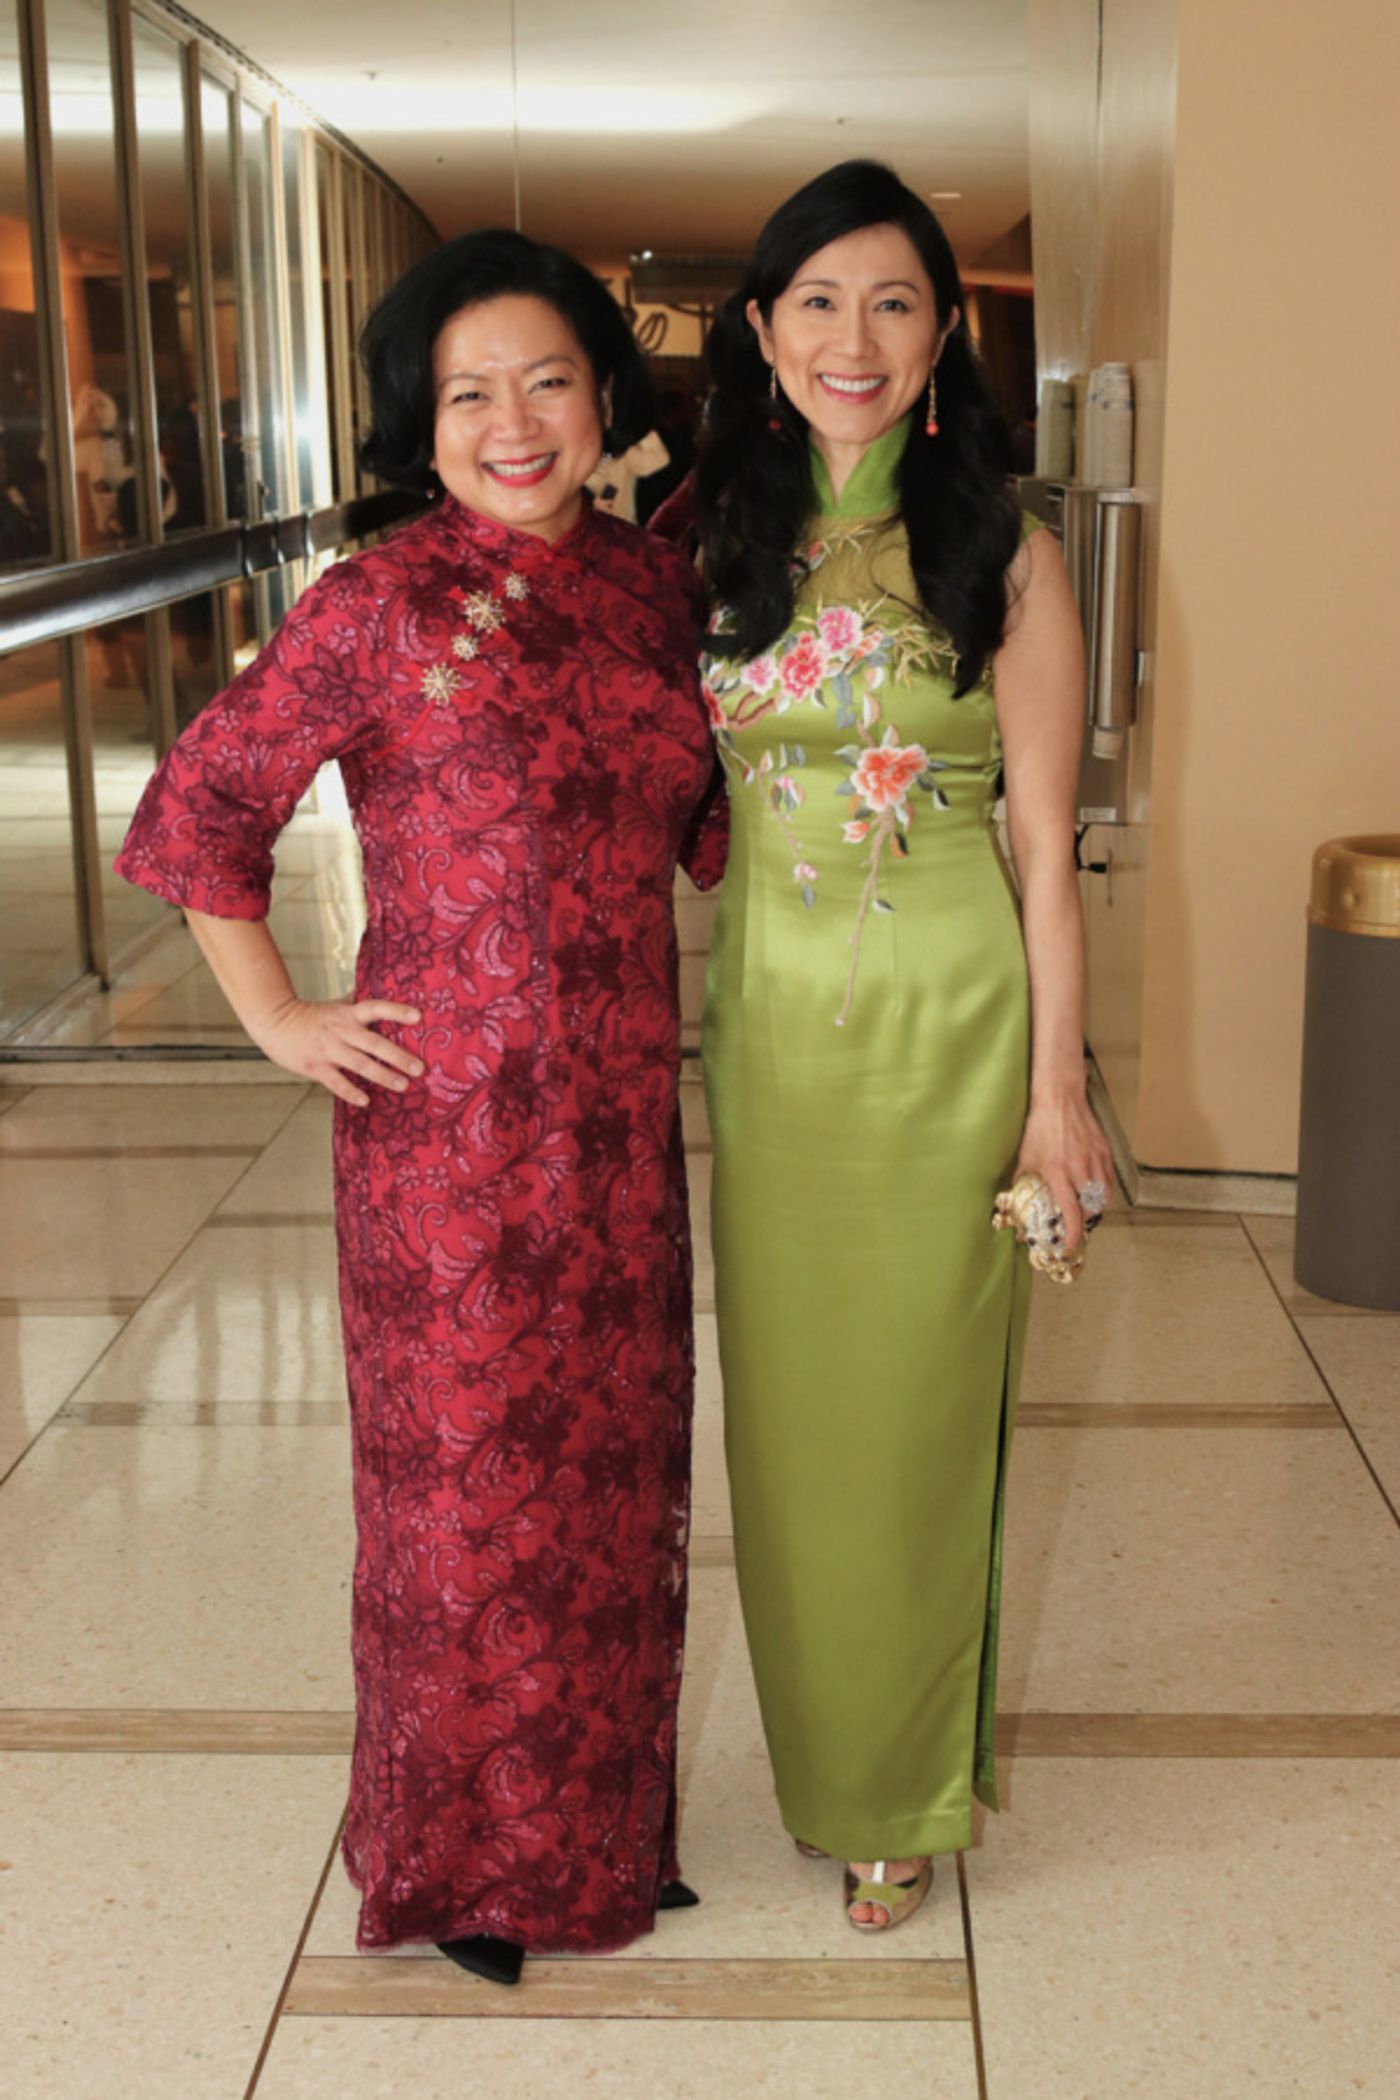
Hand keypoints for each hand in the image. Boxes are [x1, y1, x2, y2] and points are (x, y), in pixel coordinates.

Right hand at [248, 995, 423, 1107]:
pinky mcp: (316, 1067)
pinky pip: (336, 1082)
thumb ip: (357, 1001)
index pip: (376, 1008)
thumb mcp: (335, 1005)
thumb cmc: (311, 1015)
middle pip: (374, 1043)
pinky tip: (365, 1100)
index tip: (418, 1017)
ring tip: (403, 1085)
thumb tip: (378, 985)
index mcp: (348, 1014)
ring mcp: (329, 1049)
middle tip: (419, 1068)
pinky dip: (350, 1091)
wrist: (274, 1022)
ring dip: (382, 1075)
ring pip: (360, 1064)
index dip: (397, 1011)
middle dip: (398, 1056)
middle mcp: (341, 1030)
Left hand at [1014, 1090, 1114, 1252]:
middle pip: (1091, 1208)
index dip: (1072, 1233)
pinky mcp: (1105, 1151)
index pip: (1071, 1211)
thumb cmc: (1040, 1126)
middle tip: (1075, 1223)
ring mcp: (1096, 1159)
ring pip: (1104, 1196)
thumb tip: (1015, 1199)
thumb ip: (1022, 1180)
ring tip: (1084, 1206)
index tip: (1069, 1245)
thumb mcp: (1025, 1156)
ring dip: (1095, 1206)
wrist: (1060, 1098)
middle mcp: (1080, 1167)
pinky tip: (1092, 1187)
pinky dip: (1103, 1189)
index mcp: (1058, 1171)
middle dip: (1083, 1221)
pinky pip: (1109, 1179)